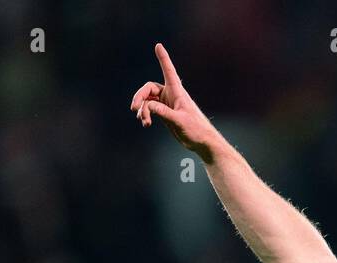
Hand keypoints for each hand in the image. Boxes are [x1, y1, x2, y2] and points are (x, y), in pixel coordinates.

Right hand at [130, 43, 221, 162]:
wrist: (202, 142)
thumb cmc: (196, 130)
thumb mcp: (179, 121)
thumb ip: (164, 113)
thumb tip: (148, 106)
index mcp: (177, 92)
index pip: (168, 71)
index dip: (163, 58)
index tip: (158, 45)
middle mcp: (170, 95)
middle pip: (148, 88)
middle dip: (139, 97)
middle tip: (134, 108)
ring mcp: (166, 104)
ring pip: (147, 100)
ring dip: (142, 110)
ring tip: (145, 122)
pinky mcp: (164, 113)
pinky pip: (149, 109)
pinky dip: (145, 114)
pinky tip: (146, 123)